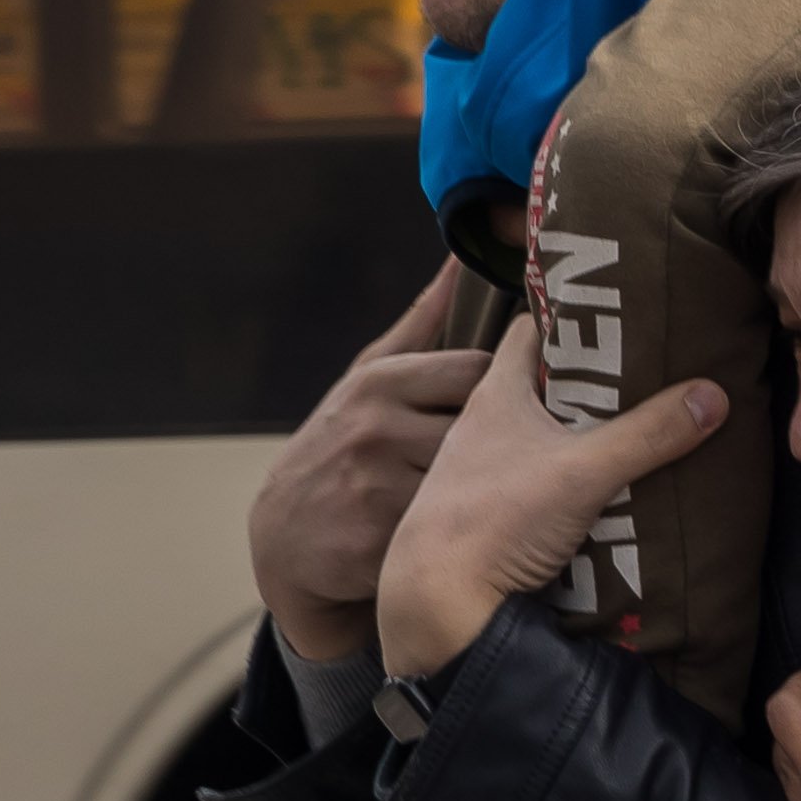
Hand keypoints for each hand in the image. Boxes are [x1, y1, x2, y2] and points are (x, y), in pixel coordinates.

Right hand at [250, 270, 491, 664]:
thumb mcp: (369, 379)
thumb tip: (461, 257)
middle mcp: (375, 428)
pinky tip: (464, 530)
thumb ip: (422, 322)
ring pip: (475, 481)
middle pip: (485, 426)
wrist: (282, 539)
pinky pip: (455, 530)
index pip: (481, 371)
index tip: (518, 406)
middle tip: (516, 454)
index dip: (505, 392)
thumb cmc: (342, 445)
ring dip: (490, 489)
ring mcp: (376, 487)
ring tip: (492, 494)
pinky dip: (466, 530)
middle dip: (503, 442)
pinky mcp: (382, 543)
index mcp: (381, 382)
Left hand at [374, 313, 728, 680]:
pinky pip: (531, 484)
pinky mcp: (487, 518)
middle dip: (586, 382)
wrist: (435, 604)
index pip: (529, 331)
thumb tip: (713, 394)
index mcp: (496, 395)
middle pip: (538, 386)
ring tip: (629, 436)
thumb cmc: (494, 521)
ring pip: (535, 438)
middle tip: (640, 379)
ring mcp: (481, 474)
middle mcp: (481, 428)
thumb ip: (649, 433)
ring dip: (574, 437)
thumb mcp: (584, 471)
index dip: (568, 318)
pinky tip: (595, 496)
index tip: (613, 317)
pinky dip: (561, 482)